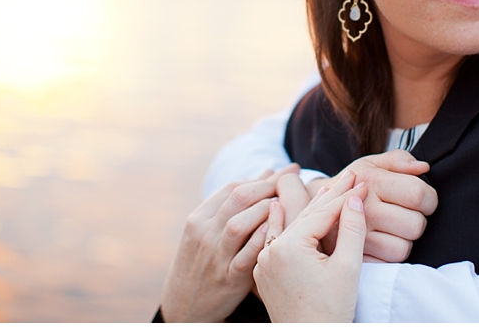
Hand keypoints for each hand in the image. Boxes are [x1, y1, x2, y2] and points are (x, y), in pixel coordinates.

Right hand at [160, 165, 297, 321]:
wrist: (184, 307)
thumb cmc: (204, 263)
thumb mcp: (209, 231)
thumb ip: (236, 204)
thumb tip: (268, 172)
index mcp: (198, 219)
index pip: (233, 187)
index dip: (262, 176)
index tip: (285, 170)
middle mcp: (204, 234)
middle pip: (238, 198)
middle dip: (270, 184)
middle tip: (294, 177)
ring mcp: (215, 256)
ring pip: (239, 223)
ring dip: (266, 208)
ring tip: (287, 202)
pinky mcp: (228, 278)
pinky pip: (246, 254)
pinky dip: (262, 239)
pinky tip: (278, 229)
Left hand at [254, 171, 367, 322]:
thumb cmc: (331, 312)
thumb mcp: (348, 268)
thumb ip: (352, 230)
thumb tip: (355, 199)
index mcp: (290, 247)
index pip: (324, 213)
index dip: (346, 195)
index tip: (363, 180)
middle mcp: (271, 250)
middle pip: (306, 215)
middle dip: (330, 195)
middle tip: (350, 176)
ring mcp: (264, 261)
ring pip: (290, 225)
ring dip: (308, 207)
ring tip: (326, 186)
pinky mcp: (263, 272)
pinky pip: (275, 239)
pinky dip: (283, 223)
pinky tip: (280, 205)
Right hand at [309, 151, 437, 261]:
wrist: (318, 208)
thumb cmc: (353, 184)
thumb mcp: (371, 163)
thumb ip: (399, 160)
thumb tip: (423, 168)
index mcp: (371, 181)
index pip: (419, 195)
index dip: (429, 198)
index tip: (422, 199)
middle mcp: (364, 209)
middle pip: (415, 225)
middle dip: (418, 219)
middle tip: (406, 213)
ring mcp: (358, 236)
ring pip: (404, 248)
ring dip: (405, 239)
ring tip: (394, 227)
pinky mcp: (356, 256)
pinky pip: (390, 262)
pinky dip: (391, 252)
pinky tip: (384, 239)